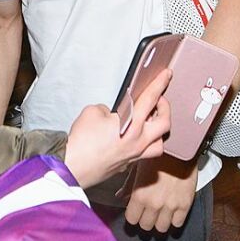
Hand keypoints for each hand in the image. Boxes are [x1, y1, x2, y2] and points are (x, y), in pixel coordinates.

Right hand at [63, 68, 170, 187]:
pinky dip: (144, 145)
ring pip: (159, 144)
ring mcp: (134, 155)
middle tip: (159, 101)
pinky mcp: (126, 165)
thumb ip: (106, 110)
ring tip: (150, 124)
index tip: (167, 75)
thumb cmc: (82, 141)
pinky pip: (144, 155)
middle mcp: (138, 140)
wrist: (73, 166)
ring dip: (158, 132)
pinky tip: (134, 139)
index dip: (159, 84)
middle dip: (165, 108)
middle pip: (165, 123)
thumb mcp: (92, 112)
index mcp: (132, 124)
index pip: (150, 98)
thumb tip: (111, 115)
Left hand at [124, 154, 197, 232]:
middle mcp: (154, 204)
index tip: (134, 213)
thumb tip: (120, 197)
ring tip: (159, 215)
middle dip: (144, 221)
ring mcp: (170, 206)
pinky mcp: (185, 205)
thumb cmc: (157, 156)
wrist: (179, 150)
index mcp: (139, 195)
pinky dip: (173, 221)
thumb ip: (128, 186)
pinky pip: (177, 224)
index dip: (132, 217)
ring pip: (161, 229)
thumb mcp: (136, 168)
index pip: (131, 219)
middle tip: (146, 214)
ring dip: (159, 223)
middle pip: (146, 226)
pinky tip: (171, 214)